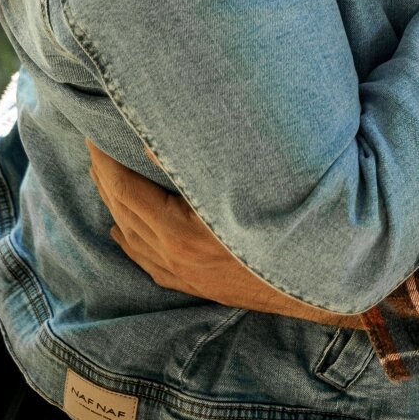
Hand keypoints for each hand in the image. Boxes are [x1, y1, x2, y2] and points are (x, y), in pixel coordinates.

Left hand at [86, 143, 366, 326]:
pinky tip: (123, 232)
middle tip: (96, 146)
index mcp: (178, 232)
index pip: (124, 191)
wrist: (324, 281)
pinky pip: (150, 262)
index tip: (95, 134)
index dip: (106, 162)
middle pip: (124, 212)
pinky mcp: (200, 285)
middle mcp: (175, 258)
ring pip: (134, 239)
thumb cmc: (287, 224)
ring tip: (105, 177)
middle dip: (107, 178)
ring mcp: (186, 276)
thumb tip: (153, 134)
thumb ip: (196, 159)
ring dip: (116, 206)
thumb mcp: (244, 184)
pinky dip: (131, 241)